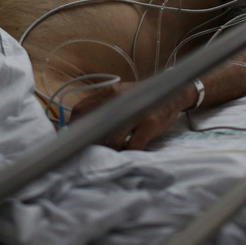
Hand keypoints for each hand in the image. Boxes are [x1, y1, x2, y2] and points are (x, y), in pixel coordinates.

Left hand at [68, 81, 192, 150]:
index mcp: (110, 92)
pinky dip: (128, 152)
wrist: (174, 92)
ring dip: (110, 149)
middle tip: (89, 151)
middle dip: (89, 142)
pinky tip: (128, 151)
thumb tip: (79, 124)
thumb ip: (103, 106)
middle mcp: (120, 100)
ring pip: (112, 138)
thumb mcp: (121, 95)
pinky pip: (133, 145)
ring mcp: (136, 112)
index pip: (81, 110)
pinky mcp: (150, 124)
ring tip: (112, 151)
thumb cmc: (143, 97)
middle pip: (94, 125)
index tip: (71, 139)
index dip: (74, 127)